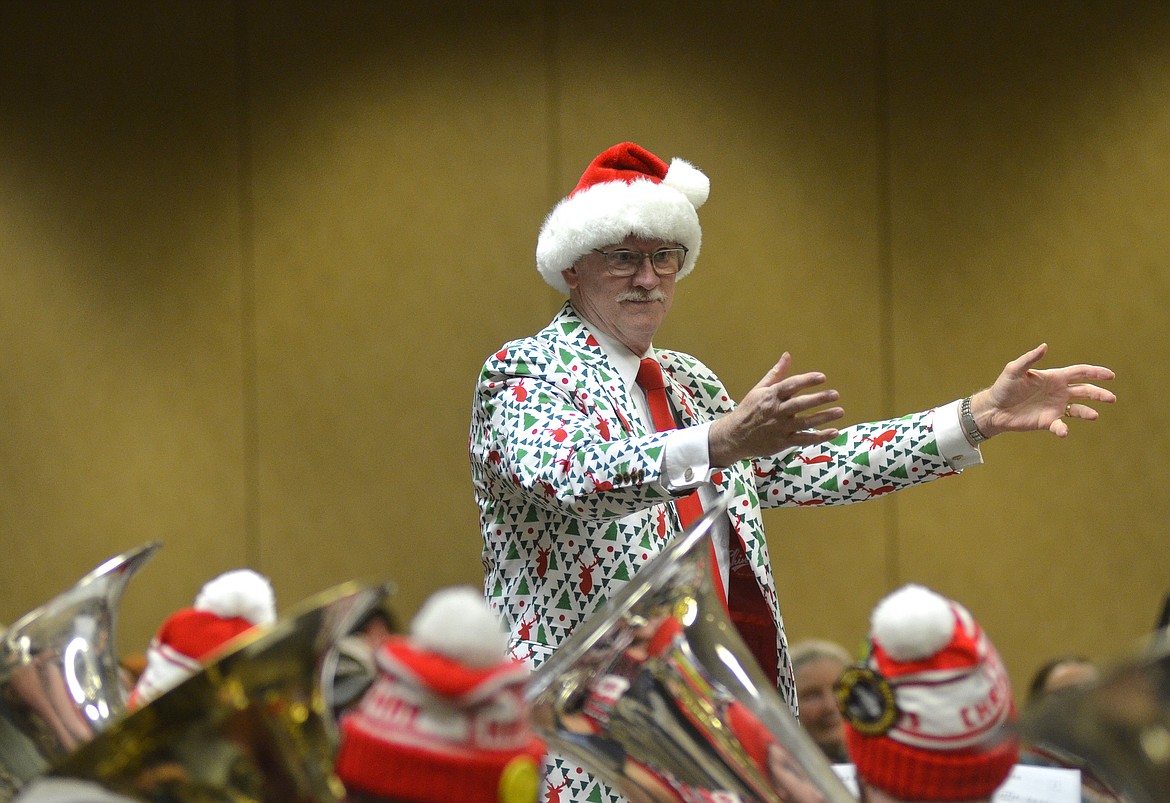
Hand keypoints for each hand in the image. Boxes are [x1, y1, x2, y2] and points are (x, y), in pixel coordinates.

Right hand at [709, 353, 843, 466]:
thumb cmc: (749, 410)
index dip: (807, 380)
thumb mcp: (759, 389)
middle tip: (836, 394)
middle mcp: (776, 411)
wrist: (734, 435)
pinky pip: (804, 439)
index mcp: (771, 396)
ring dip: (823, 417)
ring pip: (805, 422)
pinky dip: (819, 437)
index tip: (822, 377)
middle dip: (819, 399)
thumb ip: (776, 374)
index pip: (791, 385)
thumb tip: (787, 355)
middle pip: (800, 404)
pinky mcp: (783, 442)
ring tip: (840, 411)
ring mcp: (780, 428)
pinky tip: (834, 432)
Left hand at [970, 343, 1115, 438]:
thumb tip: (1045, 346)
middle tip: (1111, 398)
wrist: (993, 409)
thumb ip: (1029, 359)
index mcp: (1054, 377)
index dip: (1095, 373)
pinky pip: (1061, 425)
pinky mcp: (1048, 421)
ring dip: (1088, 412)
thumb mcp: (1014, 370)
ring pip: (1079, 409)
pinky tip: (1064, 431)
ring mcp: (1055, 407)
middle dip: (1099, 393)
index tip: (1110, 375)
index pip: (1080, 373)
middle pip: (1085, 390)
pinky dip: (1064, 429)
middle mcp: (1058, 392)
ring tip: (1095, 416)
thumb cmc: (1003, 387)